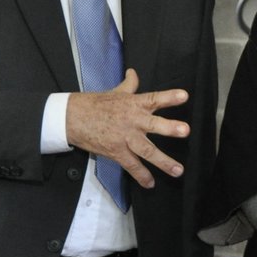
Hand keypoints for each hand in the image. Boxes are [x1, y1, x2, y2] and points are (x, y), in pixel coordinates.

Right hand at [66, 69, 190, 188]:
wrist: (72, 118)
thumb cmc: (94, 104)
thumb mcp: (115, 93)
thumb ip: (129, 85)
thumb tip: (134, 73)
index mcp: (134, 104)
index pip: (154, 99)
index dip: (169, 97)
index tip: (184, 96)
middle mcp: (133, 121)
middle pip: (153, 125)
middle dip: (169, 128)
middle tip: (184, 130)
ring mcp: (125, 137)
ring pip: (147, 150)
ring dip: (163, 161)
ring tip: (177, 170)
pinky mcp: (116, 151)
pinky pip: (132, 165)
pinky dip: (141, 176)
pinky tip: (150, 183)